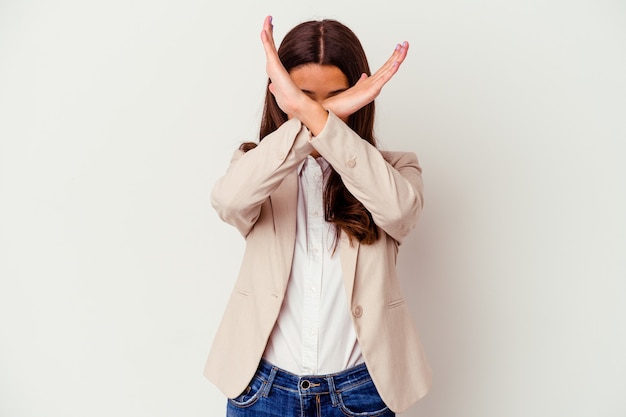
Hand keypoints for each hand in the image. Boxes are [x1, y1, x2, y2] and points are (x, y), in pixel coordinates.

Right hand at [260, 16, 327, 134]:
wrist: (296, 104)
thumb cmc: (292, 99)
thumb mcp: (284, 90)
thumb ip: (277, 88)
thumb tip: (272, 87)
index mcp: (276, 71)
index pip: (272, 52)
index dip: (270, 40)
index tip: (270, 28)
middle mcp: (273, 68)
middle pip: (268, 46)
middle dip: (267, 32)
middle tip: (268, 19)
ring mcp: (273, 68)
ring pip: (268, 46)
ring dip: (267, 32)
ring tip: (267, 21)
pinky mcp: (275, 68)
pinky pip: (270, 51)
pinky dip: (266, 41)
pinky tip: (264, 32)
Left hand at [322, 41, 408, 119]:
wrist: (341, 107)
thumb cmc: (349, 100)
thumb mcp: (358, 86)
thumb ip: (362, 81)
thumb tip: (364, 75)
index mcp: (374, 80)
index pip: (386, 65)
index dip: (393, 55)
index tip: (399, 46)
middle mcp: (377, 82)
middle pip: (391, 65)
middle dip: (399, 54)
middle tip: (406, 43)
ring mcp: (376, 86)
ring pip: (390, 70)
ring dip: (397, 59)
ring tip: (404, 49)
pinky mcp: (373, 90)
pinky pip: (383, 79)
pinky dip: (391, 72)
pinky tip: (396, 64)